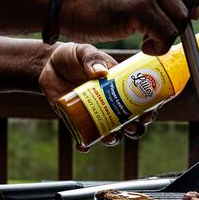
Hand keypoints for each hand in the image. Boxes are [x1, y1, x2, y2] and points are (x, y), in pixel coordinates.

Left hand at [39, 42, 157, 150]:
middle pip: (130, 121)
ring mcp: (96, 113)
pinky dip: (85, 144)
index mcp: (120, 85)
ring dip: (114, 139)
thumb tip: (101, 73)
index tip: (149, 114)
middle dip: (135, 129)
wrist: (48, 65)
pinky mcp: (79, 120)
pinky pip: (85, 137)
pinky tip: (83, 147)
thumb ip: (92, 59)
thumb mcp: (84, 52)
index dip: (150, 110)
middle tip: (131, 127)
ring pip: (111, 132)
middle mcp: (112, 103)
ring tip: (110, 138)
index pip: (142, 100)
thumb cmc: (72, 56)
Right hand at [60, 0, 198, 55]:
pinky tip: (145, 46)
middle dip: (179, 20)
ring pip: (180, 19)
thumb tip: (188, 2)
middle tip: (159, 31)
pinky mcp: (139, 7)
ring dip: (168, 36)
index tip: (189, 11)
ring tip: (148, 39)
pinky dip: (160, 47)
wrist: (62, 1)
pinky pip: (167, 34)